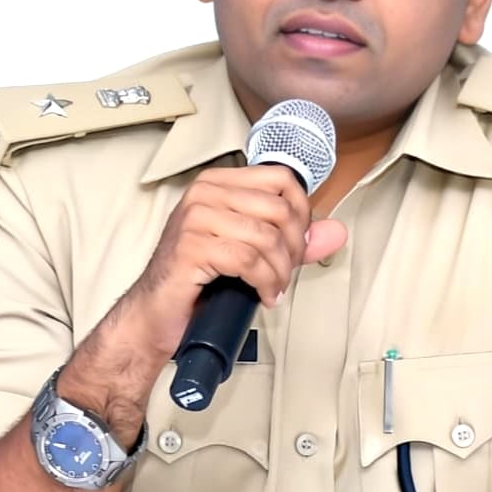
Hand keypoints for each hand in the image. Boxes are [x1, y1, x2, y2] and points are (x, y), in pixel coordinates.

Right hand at [120, 165, 347, 360]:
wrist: (156, 313)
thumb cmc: (198, 280)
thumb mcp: (251, 253)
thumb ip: (292, 240)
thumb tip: (336, 231)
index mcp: (219, 183)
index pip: (281, 179)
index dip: (301, 213)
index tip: (297, 243)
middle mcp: (205, 193)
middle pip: (278, 208)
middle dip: (292, 248)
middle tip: (286, 272)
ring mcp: (195, 217)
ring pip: (266, 236)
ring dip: (280, 271)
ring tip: (274, 288)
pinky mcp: (191, 247)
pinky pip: (248, 260)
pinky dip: (264, 282)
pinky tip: (264, 295)